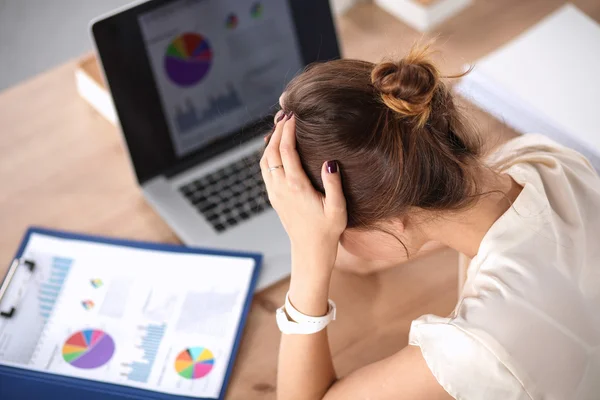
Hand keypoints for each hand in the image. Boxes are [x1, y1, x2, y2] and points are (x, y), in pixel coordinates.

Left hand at [260, 113, 346, 278]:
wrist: (310, 251)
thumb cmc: (327, 230)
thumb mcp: (338, 209)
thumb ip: (334, 185)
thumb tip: (329, 162)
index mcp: (296, 186)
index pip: (286, 151)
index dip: (288, 131)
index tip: (293, 116)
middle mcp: (281, 187)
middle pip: (272, 151)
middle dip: (278, 130)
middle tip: (286, 114)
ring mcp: (274, 192)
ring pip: (264, 160)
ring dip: (271, 141)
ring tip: (280, 126)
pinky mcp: (273, 197)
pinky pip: (265, 170)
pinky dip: (268, 154)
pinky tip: (275, 148)